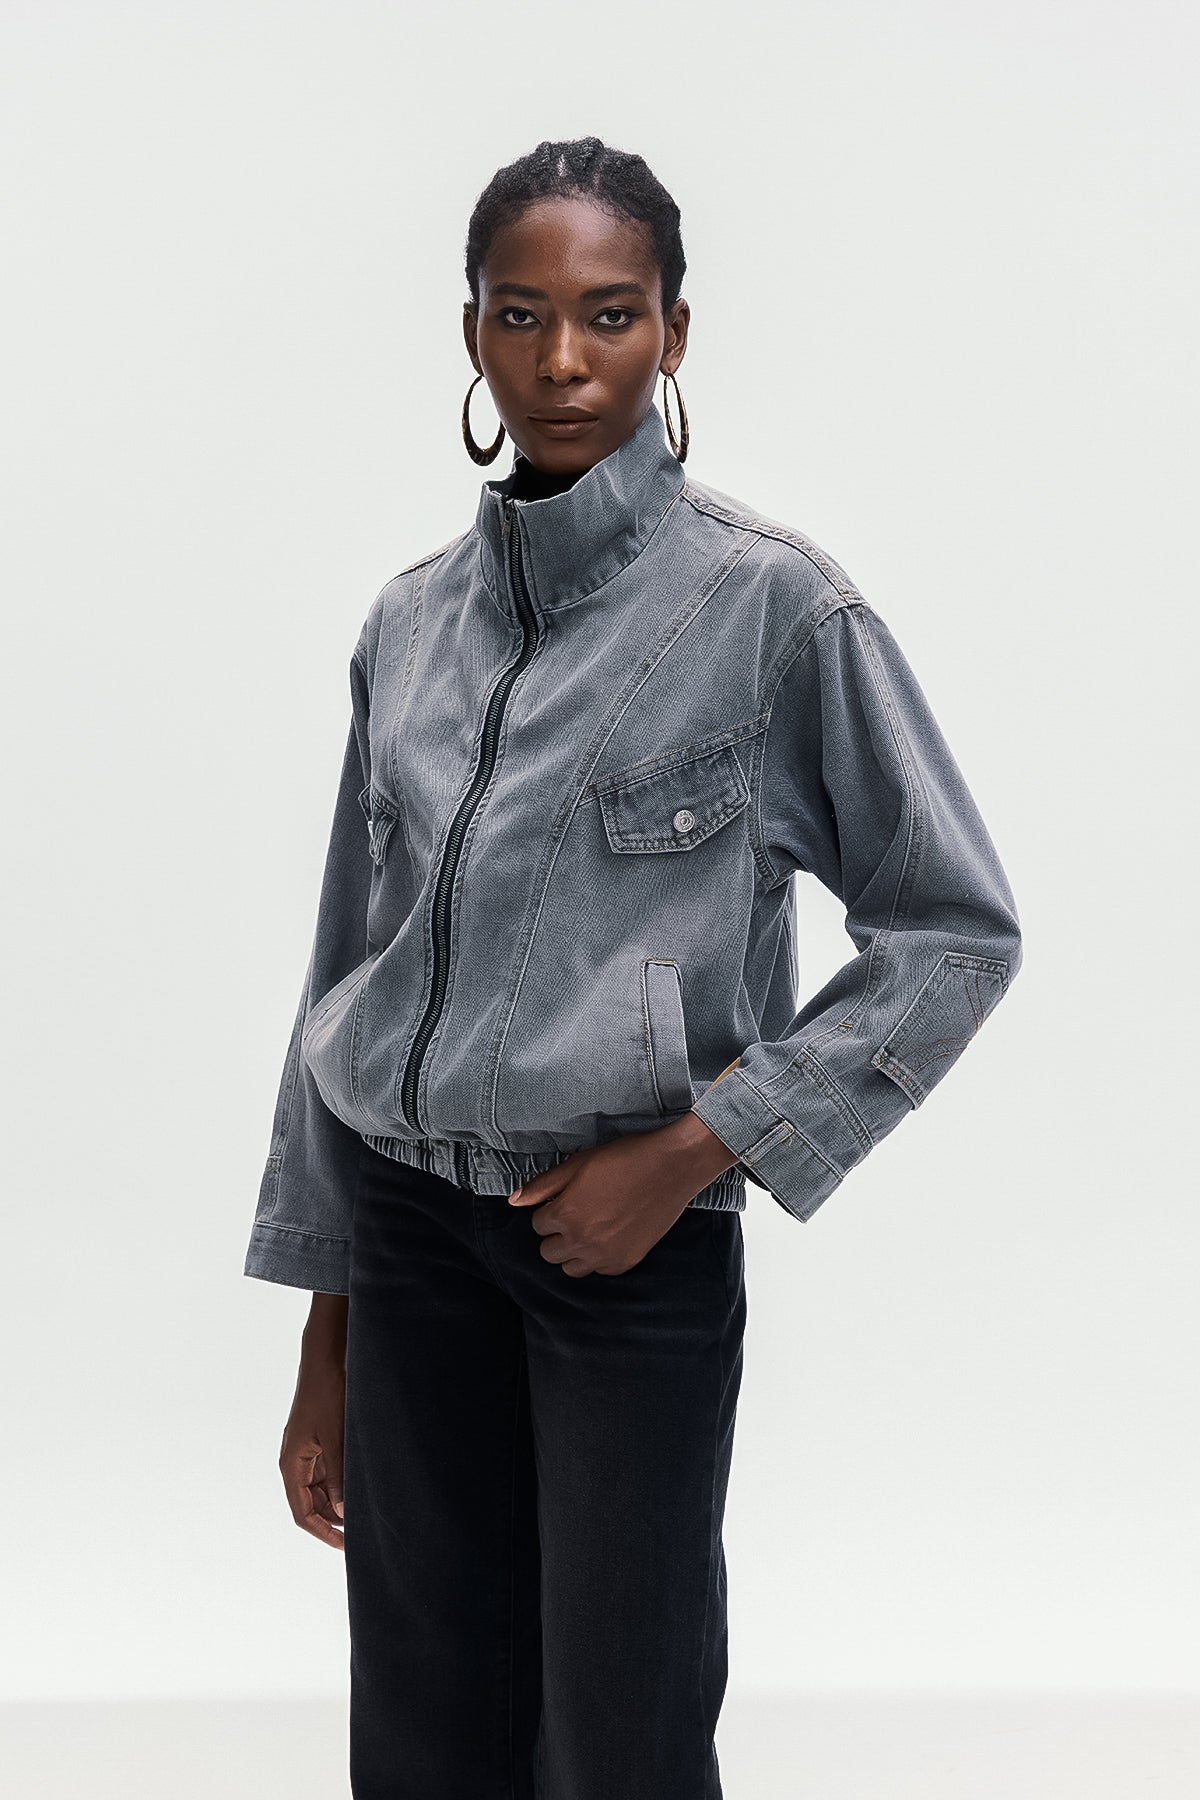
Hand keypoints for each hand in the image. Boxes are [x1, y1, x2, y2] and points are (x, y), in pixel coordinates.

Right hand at [278, 1294, 347, 1550]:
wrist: (325, 1358)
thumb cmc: (327, 1394)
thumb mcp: (336, 1437)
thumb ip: (340, 1475)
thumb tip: (344, 1512)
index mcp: (292, 1464)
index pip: (303, 1513)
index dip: (323, 1533)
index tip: (345, 1546)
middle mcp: (296, 1462)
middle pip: (312, 1505)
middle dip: (333, 1521)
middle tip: (361, 1535)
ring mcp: (308, 1453)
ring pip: (322, 1491)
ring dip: (339, 1504)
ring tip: (365, 1514)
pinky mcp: (319, 1442)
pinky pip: (329, 1473)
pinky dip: (343, 1485)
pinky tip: (363, 1489)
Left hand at [507, 1111, 737, 1277]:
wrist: (671, 1167)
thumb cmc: (623, 1159)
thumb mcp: (577, 1164)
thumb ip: (543, 1185)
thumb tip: (513, 1201)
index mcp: (565, 1215)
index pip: (538, 1225)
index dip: (550, 1209)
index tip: (565, 1199)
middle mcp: (581, 1241)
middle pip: (548, 1252)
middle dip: (556, 1234)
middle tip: (574, 1214)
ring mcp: (604, 1256)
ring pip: (571, 1268)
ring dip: (573, 1251)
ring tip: (589, 1229)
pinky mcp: (626, 1262)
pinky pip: (599, 1271)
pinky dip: (598, 1258)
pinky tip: (609, 1236)